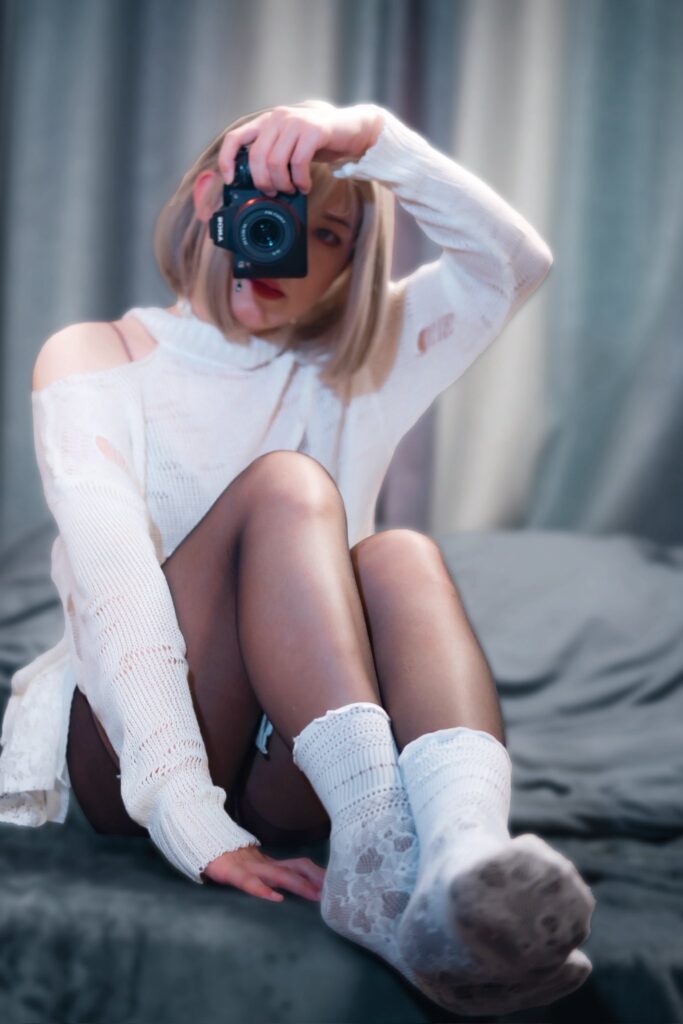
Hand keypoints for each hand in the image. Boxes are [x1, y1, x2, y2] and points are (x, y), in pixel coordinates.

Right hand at [201, 845, 325, 902]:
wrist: (202, 841)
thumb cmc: (230, 859)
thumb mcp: (254, 869)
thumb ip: (271, 874)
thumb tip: (293, 886)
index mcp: (271, 864)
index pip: (300, 865)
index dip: (318, 873)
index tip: (338, 882)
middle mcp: (265, 864)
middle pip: (296, 867)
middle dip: (316, 878)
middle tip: (334, 890)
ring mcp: (250, 867)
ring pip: (278, 874)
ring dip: (299, 885)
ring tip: (314, 896)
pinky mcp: (232, 873)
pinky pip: (249, 883)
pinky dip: (263, 890)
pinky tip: (275, 898)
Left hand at [218, 101, 383, 195]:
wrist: (351, 129)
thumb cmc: (318, 142)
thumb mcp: (289, 146)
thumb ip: (272, 155)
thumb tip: (256, 184)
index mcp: (266, 122)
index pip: (235, 138)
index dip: (227, 160)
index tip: (231, 180)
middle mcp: (277, 118)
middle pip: (257, 158)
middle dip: (263, 183)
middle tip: (275, 193)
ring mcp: (295, 122)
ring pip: (275, 162)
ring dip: (283, 184)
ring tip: (292, 189)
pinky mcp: (313, 130)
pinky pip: (298, 163)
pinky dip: (300, 181)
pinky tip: (305, 185)